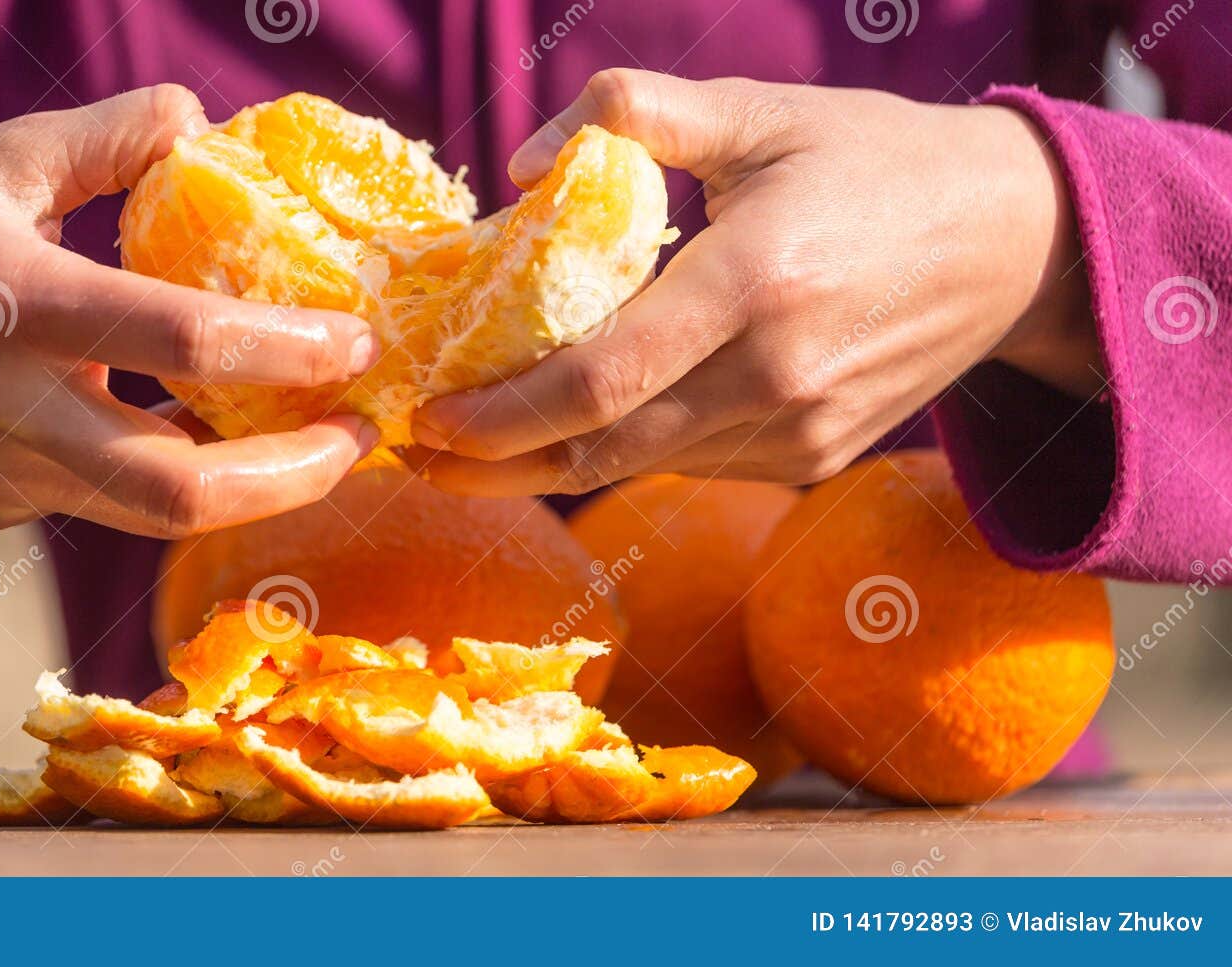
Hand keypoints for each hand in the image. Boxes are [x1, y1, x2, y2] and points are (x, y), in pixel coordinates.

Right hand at [0, 85, 378, 536]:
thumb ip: (108, 140)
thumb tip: (204, 120)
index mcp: (19, 305)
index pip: (185, 345)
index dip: (291, 351)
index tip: (359, 344)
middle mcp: (10, 412)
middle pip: (180, 492)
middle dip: (294, 480)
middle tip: (360, 440)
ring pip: (147, 513)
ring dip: (243, 485)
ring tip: (305, 441)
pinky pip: (96, 501)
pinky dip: (160, 471)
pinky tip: (192, 431)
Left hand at [409, 70, 1097, 494]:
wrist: (1013, 245)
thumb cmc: (874, 161)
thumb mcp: (759, 111)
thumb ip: (633, 114)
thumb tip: (519, 167)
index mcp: (755, 281)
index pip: (601, 380)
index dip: (503, 415)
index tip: (426, 419)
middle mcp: (776, 377)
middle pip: (604, 451)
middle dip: (499, 466)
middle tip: (417, 455)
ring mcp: (798, 432)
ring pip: (643, 464)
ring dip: (554, 459)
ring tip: (479, 436)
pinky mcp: (811, 459)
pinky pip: (691, 461)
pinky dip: (627, 446)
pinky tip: (587, 418)